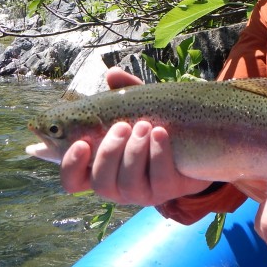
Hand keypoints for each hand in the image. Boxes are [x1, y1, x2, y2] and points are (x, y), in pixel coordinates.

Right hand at [59, 67, 210, 204]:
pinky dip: (158, 154)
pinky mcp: (167, 191)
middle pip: (100, 182)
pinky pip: (158, 179)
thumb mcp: (138, 108)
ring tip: (146, 125)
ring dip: (135, 151)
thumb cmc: (154, 126)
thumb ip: (124, 93)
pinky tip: (161, 133)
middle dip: (109, 152)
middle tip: (122, 125)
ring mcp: (142, 192)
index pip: (72, 180)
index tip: (82, 142)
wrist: (195, 143)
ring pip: (128, 183)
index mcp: (100, 167)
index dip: (71, 166)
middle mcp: (117, 185)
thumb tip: (112, 73)